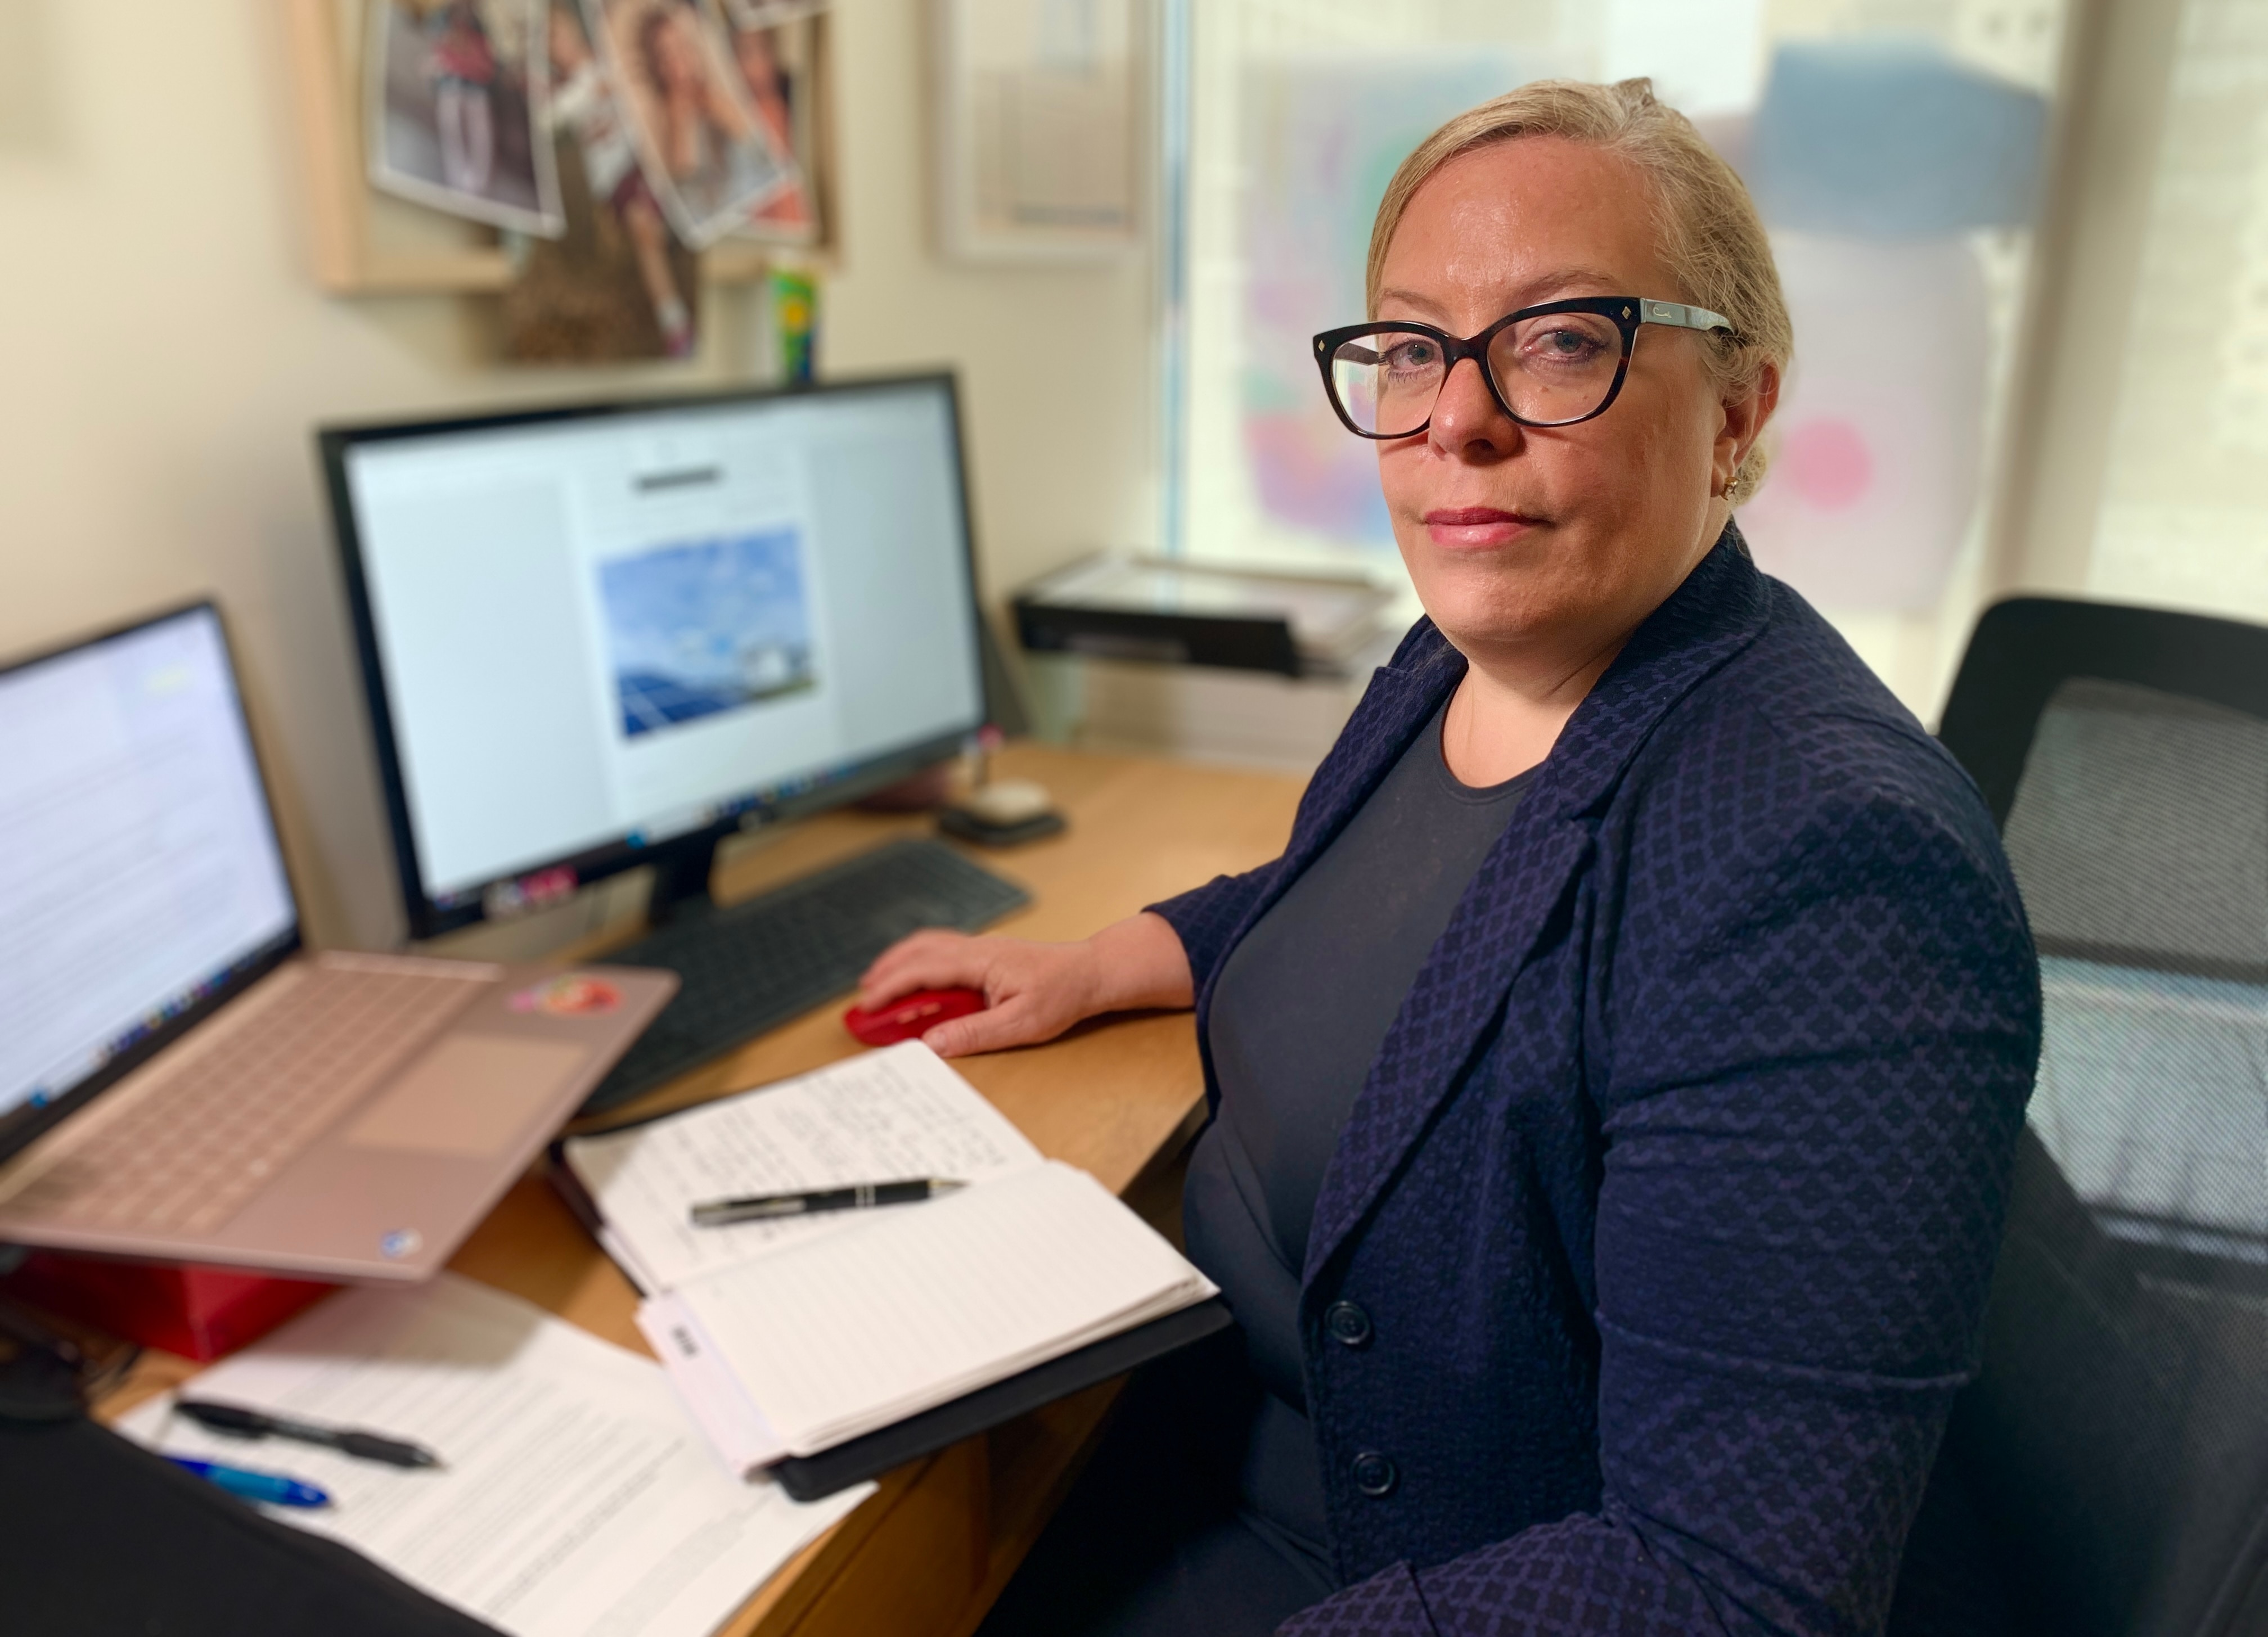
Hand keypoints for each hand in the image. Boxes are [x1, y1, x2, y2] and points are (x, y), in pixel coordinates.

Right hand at [857, 912, 1194, 1057]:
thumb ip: (974, 1033)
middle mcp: (976, 948)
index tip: (867, 1005)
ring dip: (900, 962)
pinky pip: (943, 949)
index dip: (890, 987)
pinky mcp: (987, 954)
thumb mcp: (1020, 1024)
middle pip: (917, 951)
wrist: (1092, 973)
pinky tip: (916, 978)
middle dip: (885, 972)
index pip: (922, 970)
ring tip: (879, 985)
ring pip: (928, 945)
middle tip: (863, 998)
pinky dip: (919, 960)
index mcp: (979, 961)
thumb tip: (932, 1043)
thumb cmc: (1062, 995)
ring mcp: (981, 948)